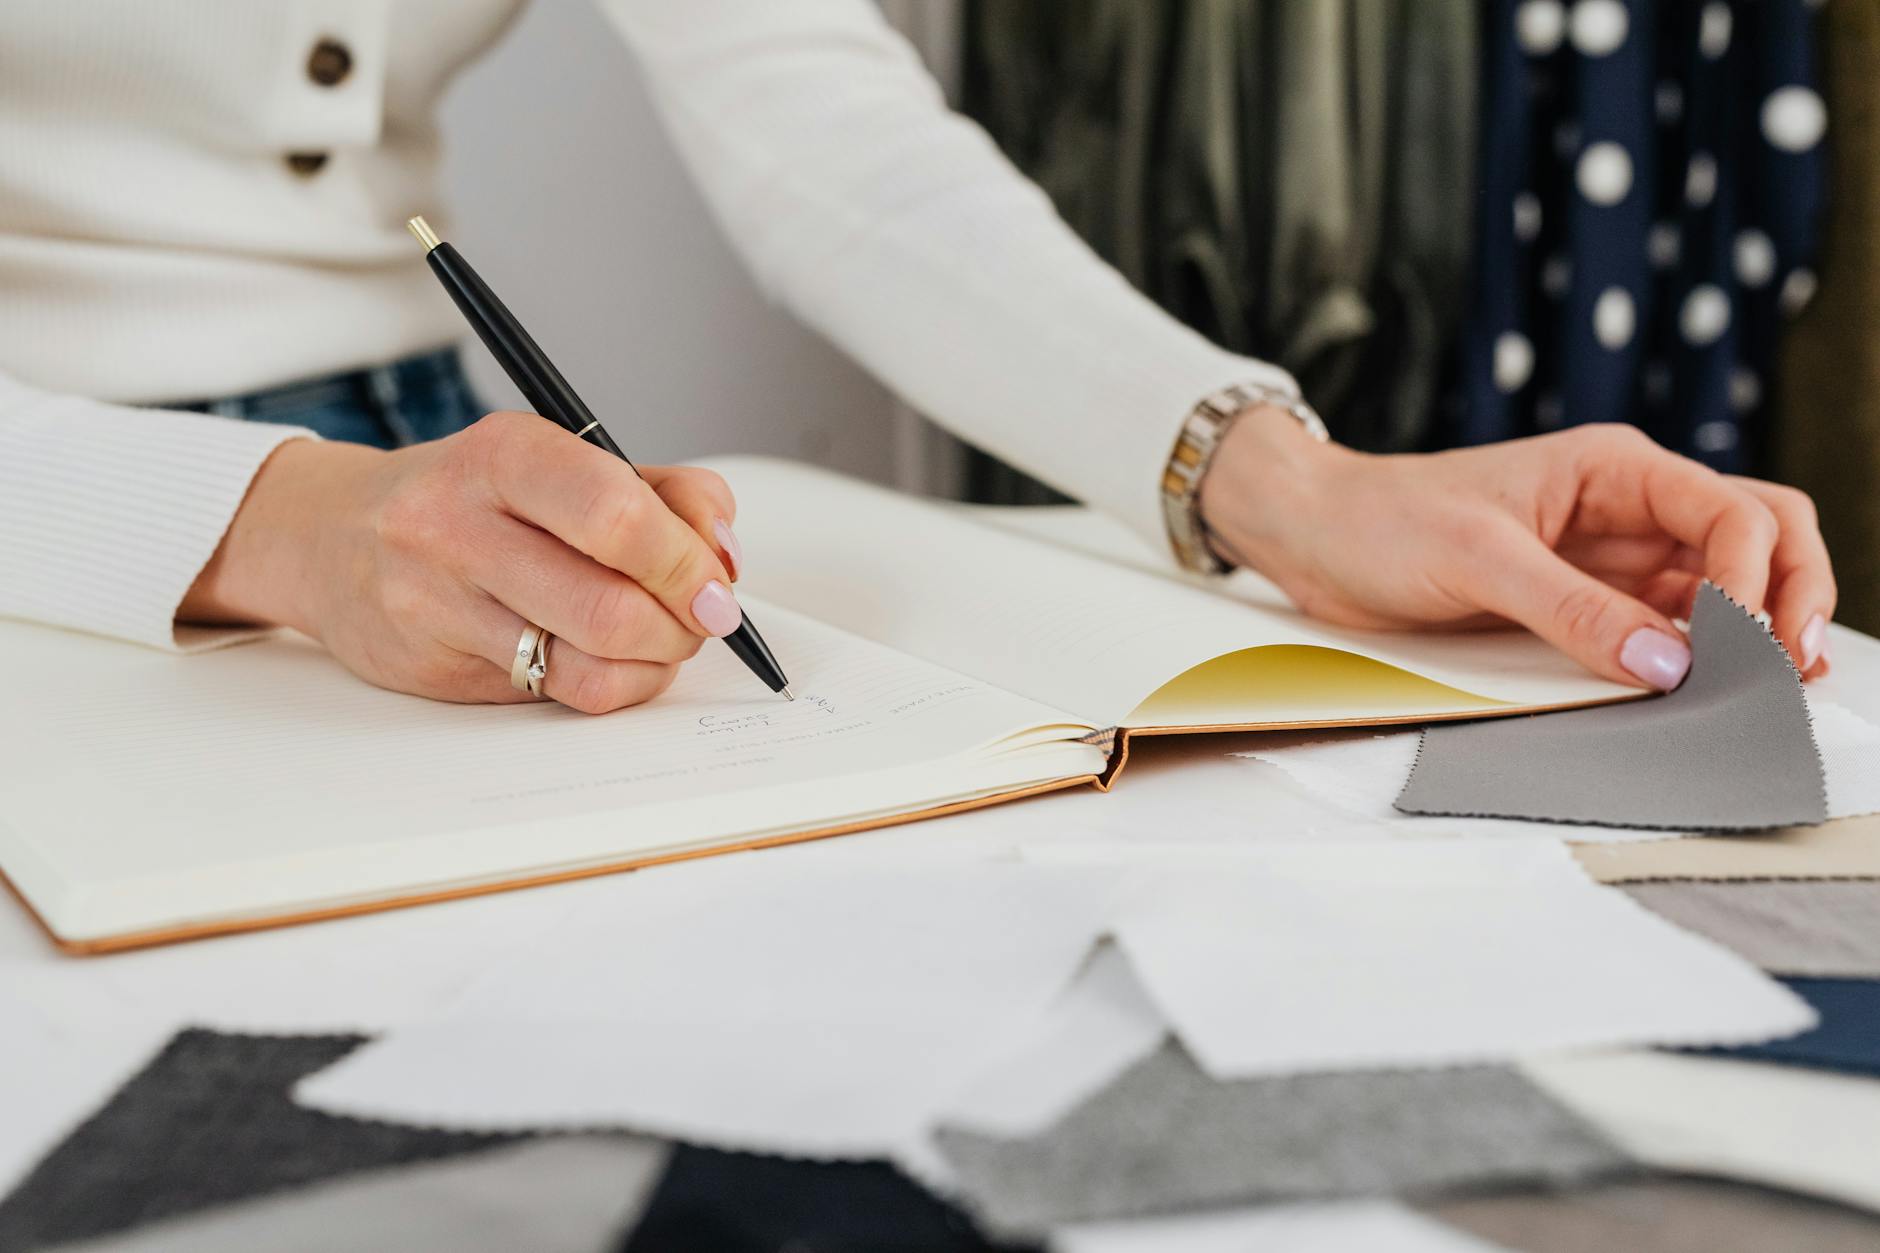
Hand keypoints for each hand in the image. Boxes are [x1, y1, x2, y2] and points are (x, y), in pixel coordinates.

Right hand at [181, 412, 746, 711]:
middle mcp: (457, 526)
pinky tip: (609, 659)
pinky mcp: (435, 668)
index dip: (685, 560)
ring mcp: (438, 604)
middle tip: (699, 617)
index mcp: (504, 455)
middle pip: (610, 607)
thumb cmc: (471, 496)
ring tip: (660, 640)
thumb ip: (665, 494)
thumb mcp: (563, 459)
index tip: (716, 582)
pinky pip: (555, 697)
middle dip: (682, 624)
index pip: (616, 516)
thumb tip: (723, 557)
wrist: (331, 535)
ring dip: (654, 664)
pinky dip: (610, 685)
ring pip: (588, 666)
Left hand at [1199, 410, 1835, 689]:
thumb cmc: (1384, 520)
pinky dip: (1697, 657)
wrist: (1315, 534)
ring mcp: (1612, 559)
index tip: (1746, 643)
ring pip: (1723, 588)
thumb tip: (1666, 661)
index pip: (1733, 512)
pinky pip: (1664, 627)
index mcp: (1615, 469)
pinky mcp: (1584, 603)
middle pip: (1759, 538)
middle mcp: (1629, 510)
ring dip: (1754, 632)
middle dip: (1790, 596)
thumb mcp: (1476, 558)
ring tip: (1766, 690)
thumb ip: (1570, 608)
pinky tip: (1703, 692)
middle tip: (1791, 670)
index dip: (1757, 577)